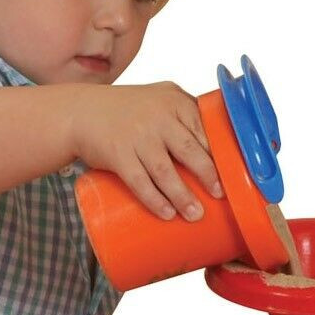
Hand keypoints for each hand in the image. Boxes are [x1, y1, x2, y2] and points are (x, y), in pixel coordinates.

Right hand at [71, 83, 223, 220]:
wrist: (81, 112)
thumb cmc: (128, 111)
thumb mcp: (158, 101)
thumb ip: (186, 118)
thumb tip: (219, 156)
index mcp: (174, 101)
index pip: (204, 128)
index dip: (219, 153)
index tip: (233, 173)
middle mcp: (157, 116)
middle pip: (189, 149)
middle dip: (208, 175)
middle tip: (220, 194)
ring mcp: (137, 136)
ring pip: (165, 170)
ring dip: (183, 196)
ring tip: (195, 214)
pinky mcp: (118, 154)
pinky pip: (139, 181)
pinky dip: (154, 199)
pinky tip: (167, 213)